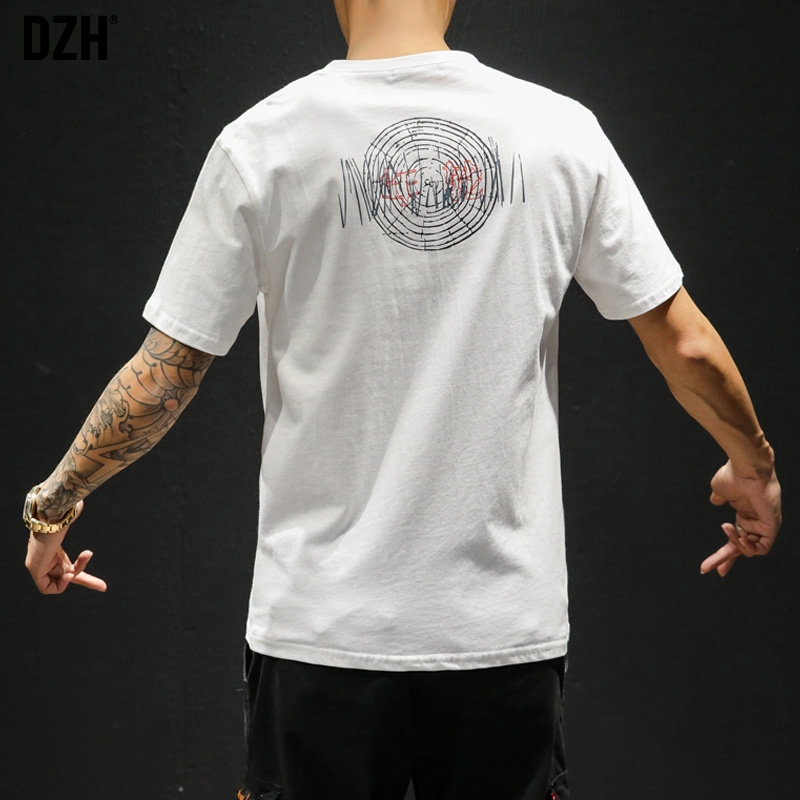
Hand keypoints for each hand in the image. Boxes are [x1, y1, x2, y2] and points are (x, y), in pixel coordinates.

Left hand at [25, 501, 106, 593]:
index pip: (68, 564)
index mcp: (54, 549)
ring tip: (73, 569)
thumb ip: (74, 513)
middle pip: (66, 576)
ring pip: (59, 582)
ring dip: (72, 577)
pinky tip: (67, 573)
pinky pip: (48, 588)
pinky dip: (61, 585)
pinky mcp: (34, 570)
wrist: (48, 518)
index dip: (82, 569)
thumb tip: (80, 502)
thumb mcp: (70, 517)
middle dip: (87, 582)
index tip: (99, 578)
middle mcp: (45, 558)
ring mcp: (38, 565)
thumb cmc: (60, 514)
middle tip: (104, 587)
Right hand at [700, 459, 781, 576]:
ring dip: (735, 545)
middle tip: (710, 569)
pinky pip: (762, 547)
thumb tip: (715, 500)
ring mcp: (765, 524)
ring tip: (727, 529)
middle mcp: (756, 521)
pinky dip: (749, 547)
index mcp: (745, 514)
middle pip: (742, 548)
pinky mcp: (772, 525)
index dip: (724, 553)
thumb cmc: (733, 475)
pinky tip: (741, 536)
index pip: (736, 538)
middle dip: (726, 559)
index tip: (710, 567)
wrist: (745, 467)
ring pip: (750, 549)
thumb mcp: (720, 490)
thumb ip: (719, 498)